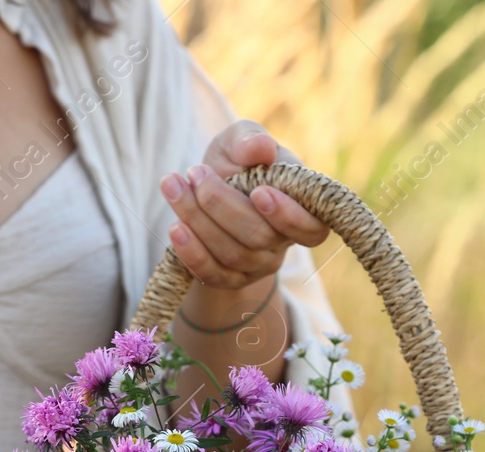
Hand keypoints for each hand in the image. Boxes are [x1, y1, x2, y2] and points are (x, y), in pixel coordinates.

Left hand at [159, 119, 329, 289]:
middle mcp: (283, 242)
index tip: (259, 192)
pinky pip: (215, 275)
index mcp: (301, 209)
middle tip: (195, 173)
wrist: (207, 191)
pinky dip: (193, 254)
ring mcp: (258, 264)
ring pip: (233, 254)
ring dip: (198, 219)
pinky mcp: (231, 279)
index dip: (289, 216)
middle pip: (261, 237)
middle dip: (222, 204)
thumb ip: (250, 139)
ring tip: (173, 185)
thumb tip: (262, 148)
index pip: (311, 228)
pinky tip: (175, 228)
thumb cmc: (235, 161)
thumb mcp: (240, 140)